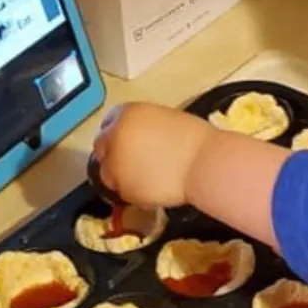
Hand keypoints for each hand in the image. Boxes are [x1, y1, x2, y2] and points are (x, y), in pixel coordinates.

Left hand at [92, 102, 212, 207]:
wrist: (204, 164)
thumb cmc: (197, 139)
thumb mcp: (166, 121)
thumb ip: (146, 129)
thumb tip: (143, 140)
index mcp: (128, 114)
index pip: (108, 127)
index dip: (118, 138)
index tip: (128, 145)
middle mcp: (116, 137)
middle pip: (103, 151)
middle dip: (116, 158)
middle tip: (137, 165)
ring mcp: (117, 165)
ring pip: (110, 175)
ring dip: (124, 177)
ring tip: (148, 180)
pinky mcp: (124, 189)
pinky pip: (125, 193)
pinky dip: (137, 193)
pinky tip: (155, 190)